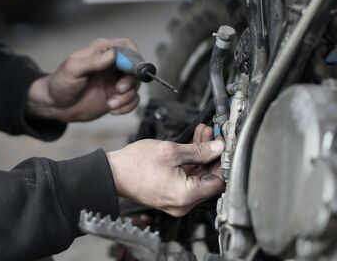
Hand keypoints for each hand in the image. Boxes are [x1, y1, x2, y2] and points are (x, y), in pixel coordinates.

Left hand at [26, 38, 140, 122]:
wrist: (56, 105)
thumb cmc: (61, 83)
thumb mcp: (73, 70)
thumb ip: (92, 61)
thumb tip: (112, 55)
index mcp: (101, 52)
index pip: (127, 47)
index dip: (134, 57)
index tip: (131, 71)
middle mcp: (112, 65)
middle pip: (135, 67)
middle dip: (131, 81)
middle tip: (119, 90)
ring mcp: (115, 81)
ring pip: (135, 85)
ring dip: (127, 97)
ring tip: (111, 104)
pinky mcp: (116, 96)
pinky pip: (132, 100)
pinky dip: (127, 107)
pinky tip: (113, 110)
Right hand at [106, 129, 224, 216]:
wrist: (112, 173)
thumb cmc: (135, 164)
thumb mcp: (171, 151)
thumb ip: (198, 150)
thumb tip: (218, 147)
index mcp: (187, 195)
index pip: (219, 181)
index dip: (222, 161)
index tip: (223, 144)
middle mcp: (184, 203)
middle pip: (209, 179)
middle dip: (212, 154)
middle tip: (212, 134)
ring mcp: (177, 201)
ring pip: (198, 177)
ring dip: (202, 156)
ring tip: (202, 133)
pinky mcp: (170, 195)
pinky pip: (187, 179)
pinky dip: (191, 163)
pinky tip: (192, 144)